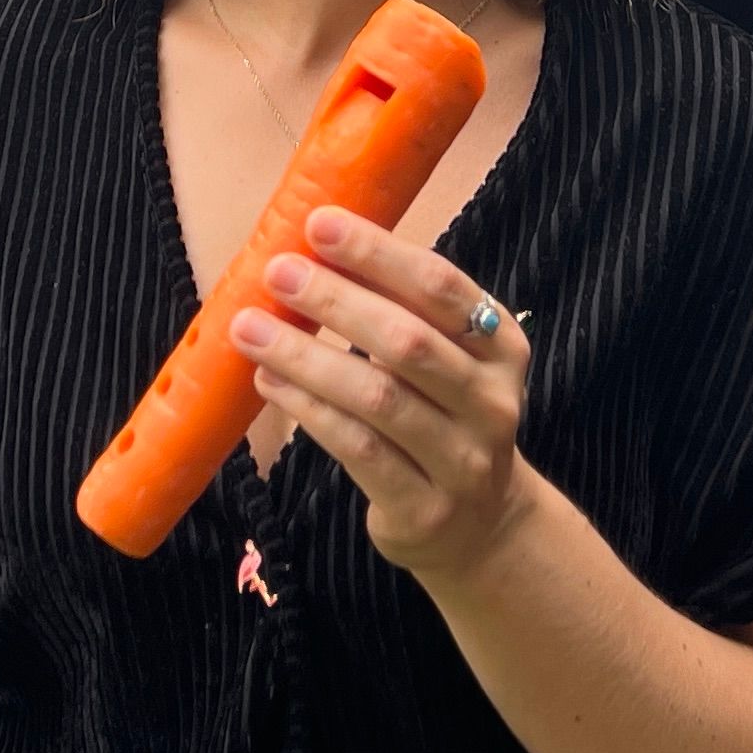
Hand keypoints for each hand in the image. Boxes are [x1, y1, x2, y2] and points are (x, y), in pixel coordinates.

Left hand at [233, 204, 534, 588]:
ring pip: (376, 398)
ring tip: (251, 328)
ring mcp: (462, 461)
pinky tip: (269, 380)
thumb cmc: (444, 418)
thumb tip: (312, 251)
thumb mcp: (446, 360)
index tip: (319, 224)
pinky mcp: (424, 509)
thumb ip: (400, 311)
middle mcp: (491, 401)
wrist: (481, 528)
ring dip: (306, 357)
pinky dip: (307, 410)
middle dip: (336, 301)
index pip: (440, 286)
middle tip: (277, 272)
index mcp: (501, 345)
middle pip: (408, 341)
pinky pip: (357, 449)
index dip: (379, 253)